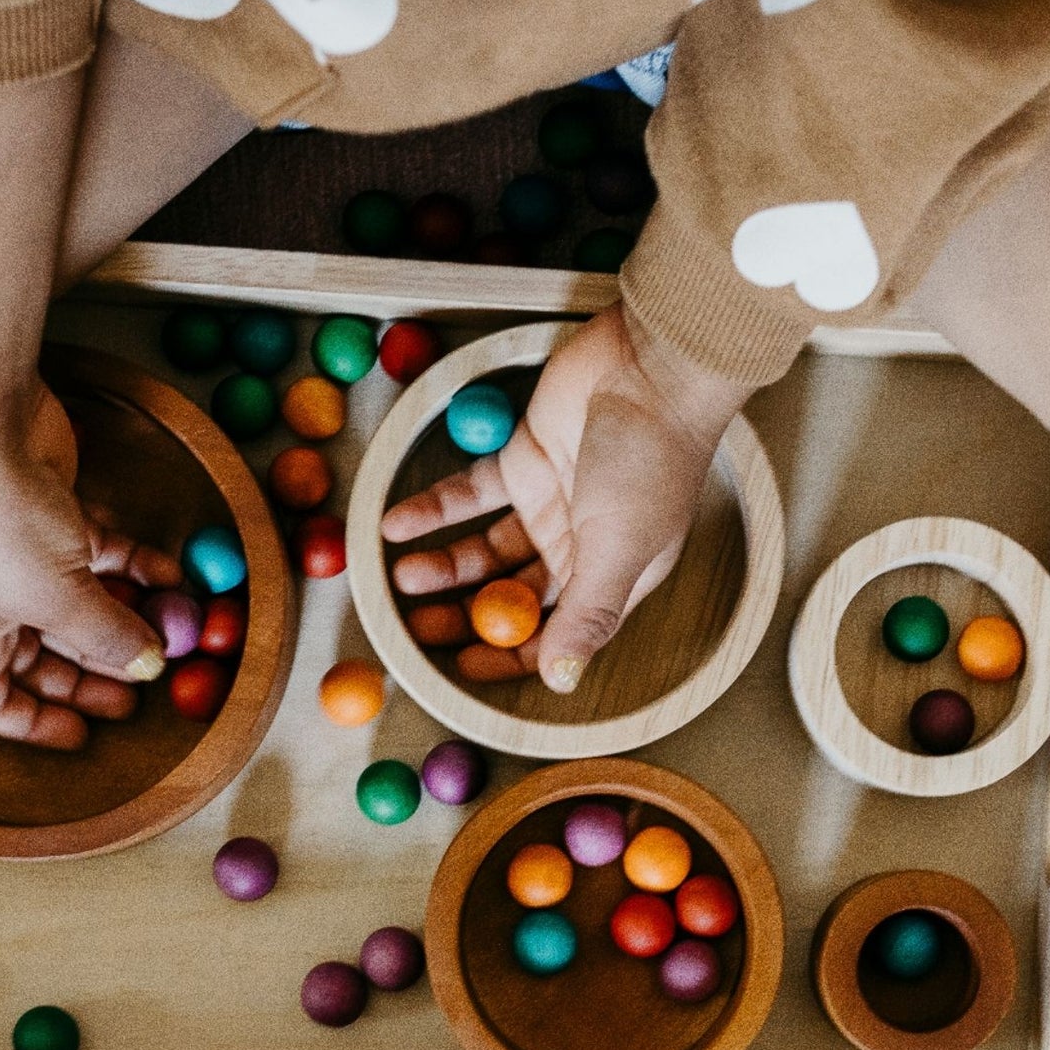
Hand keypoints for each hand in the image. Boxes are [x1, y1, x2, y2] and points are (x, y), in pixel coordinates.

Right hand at [0, 380, 181, 748]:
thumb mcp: (60, 597)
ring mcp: (17, 556)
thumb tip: (148, 667)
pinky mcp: (48, 515)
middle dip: (92, 673)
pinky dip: (131, 567)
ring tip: (170, 634)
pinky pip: (94, 558)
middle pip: (39, 657)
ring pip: (74, 606)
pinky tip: (173, 576)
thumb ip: (107, 637)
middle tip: (143, 689)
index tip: (83, 736)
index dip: (32, 725)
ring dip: (121, 618)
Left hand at [382, 304, 749, 693]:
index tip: (460, 665)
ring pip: (483, 548)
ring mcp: (546, 501)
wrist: (654, 367)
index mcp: (611, 576)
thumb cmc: (652, 461)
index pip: (554, 630)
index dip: (509, 652)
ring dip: (443, 565)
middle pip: (510, 593)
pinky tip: (395, 524)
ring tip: (401, 576)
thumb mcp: (621, 549)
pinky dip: (432, 509)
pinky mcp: (520, 458)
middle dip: (463, 614)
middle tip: (414, 627)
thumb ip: (588, 615)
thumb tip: (563, 682)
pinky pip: (468, 495)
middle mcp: (577, 545)